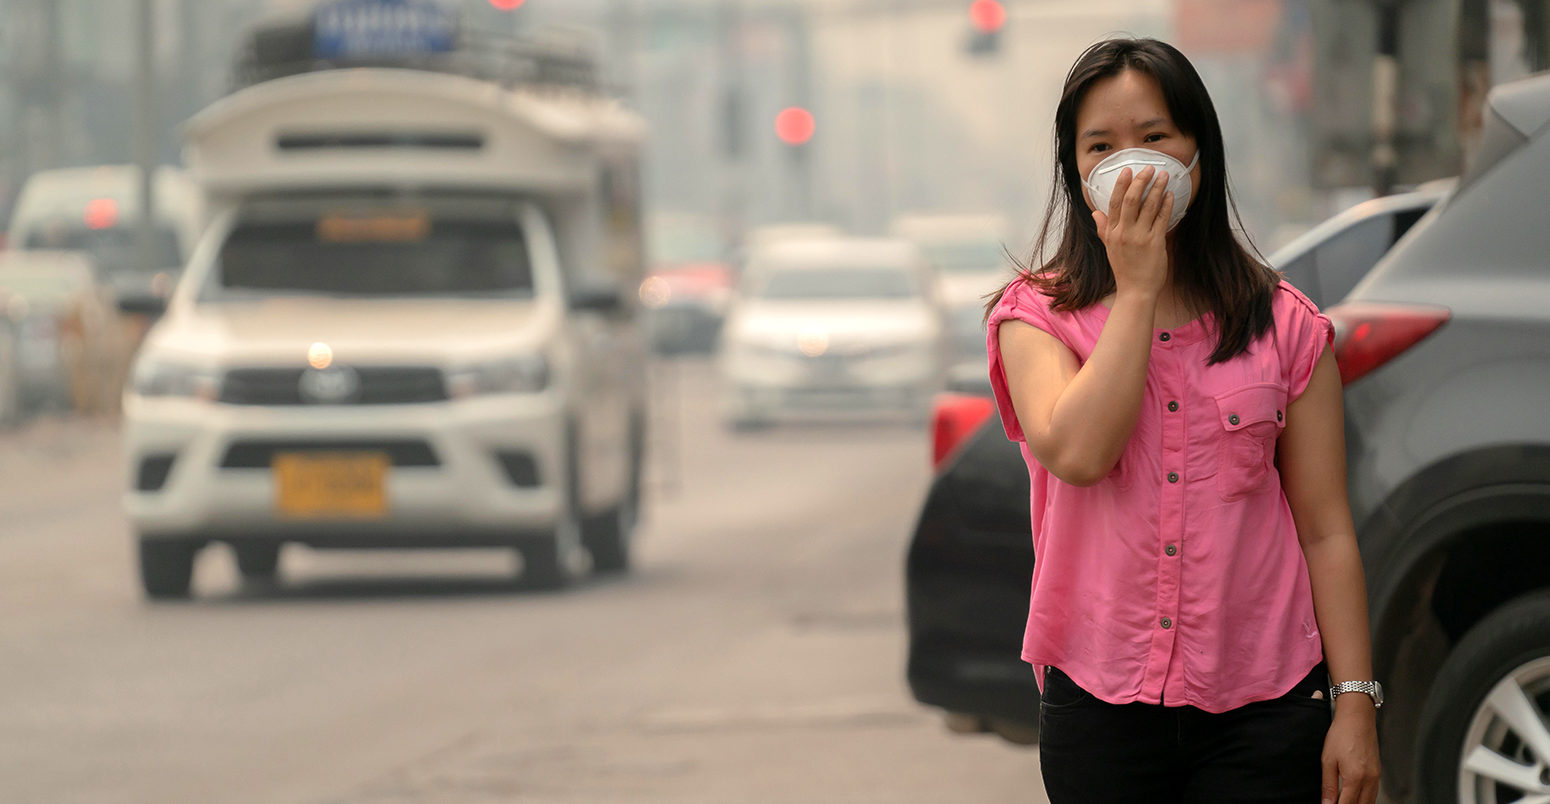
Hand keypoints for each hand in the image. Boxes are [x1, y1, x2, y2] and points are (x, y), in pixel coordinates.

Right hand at [1091, 166, 1172, 299]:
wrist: (1136, 291)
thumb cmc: (1125, 270)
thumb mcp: (1109, 248)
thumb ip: (1104, 228)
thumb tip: (1096, 212)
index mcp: (1112, 233)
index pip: (1114, 203)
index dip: (1121, 185)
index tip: (1128, 170)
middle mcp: (1124, 233)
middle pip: (1130, 200)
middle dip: (1140, 181)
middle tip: (1149, 168)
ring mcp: (1139, 237)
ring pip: (1148, 206)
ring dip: (1157, 188)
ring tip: (1163, 176)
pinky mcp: (1155, 243)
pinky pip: (1161, 218)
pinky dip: (1166, 205)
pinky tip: (1170, 195)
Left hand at [1322, 703, 1380, 803]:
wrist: (1357, 718)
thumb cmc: (1341, 735)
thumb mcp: (1328, 760)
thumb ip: (1328, 785)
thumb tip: (1327, 803)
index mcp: (1355, 777)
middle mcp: (1369, 779)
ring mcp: (1376, 776)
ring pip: (1370, 801)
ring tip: (1344, 801)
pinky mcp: (1378, 771)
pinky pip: (1374, 792)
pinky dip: (1365, 799)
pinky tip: (1355, 797)